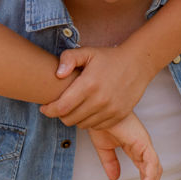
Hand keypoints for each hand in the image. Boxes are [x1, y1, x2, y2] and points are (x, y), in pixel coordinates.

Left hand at [40, 45, 155, 128]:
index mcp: (88, 84)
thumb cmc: (107, 58)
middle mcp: (100, 100)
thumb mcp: (86, 52)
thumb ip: (68, 59)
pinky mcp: (120, 116)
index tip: (43, 108)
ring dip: (74, 119)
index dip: (49, 110)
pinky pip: (97, 126)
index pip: (62, 107)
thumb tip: (58, 74)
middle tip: (58, 107)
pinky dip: (89, 122)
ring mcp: (111, 110)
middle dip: (59, 115)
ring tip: (72, 108)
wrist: (137, 64)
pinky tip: (86, 111)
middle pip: (70, 119)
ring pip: (83, 125)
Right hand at [87, 112, 160, 179]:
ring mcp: (144, 144)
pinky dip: (150, 178)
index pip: (145, 170)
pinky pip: (152, 164)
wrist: (93, 108)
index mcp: (135, 147)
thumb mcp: (103, 146)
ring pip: (155, 171)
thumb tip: (114, 179)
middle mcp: (142, 146)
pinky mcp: (143, 142)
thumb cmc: (98, 120)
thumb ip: (110, 162)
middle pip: (152, 173)